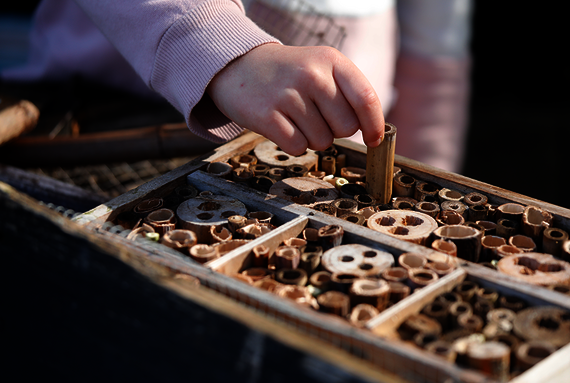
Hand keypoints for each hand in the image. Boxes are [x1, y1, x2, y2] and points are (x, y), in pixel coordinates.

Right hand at [207, 43, 383, 155]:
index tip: (374, 139)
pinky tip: (282, 126)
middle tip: (316, 116)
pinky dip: (293, 144)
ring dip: (312, 137)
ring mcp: (287, 95)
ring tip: (295, 117)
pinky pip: (298, 148)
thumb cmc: (288, 73)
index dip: (375, 125)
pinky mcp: (267, 116)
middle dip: (335, 130)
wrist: (238, 66)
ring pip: (322, 141)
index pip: (366, 99)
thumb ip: (349, 92)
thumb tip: (374, 132)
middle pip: (346, 128)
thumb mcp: (321, 66)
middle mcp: (311, 75)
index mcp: (331, 60)